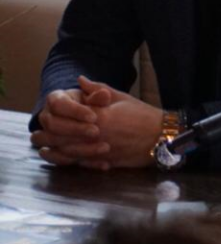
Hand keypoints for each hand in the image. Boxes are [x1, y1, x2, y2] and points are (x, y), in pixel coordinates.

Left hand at [31, 77, 158, 169]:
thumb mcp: (121, 97)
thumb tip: (80, 81)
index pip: (69, 115)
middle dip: (47, 134)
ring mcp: (98, 149)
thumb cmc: (142, 115)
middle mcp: (96, 134)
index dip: (56, 116)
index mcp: (100, 115)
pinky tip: (56, 156)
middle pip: (61, 136)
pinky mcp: (102, 162)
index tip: (49, 114)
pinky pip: (76, 163)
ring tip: (41, 145)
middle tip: (37, 133)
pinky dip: (63, 160)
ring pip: (65, 151)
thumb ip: (98, 89)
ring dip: (51, 149)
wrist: (160, 136)